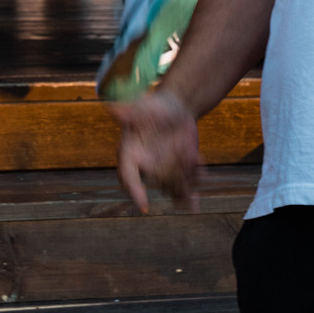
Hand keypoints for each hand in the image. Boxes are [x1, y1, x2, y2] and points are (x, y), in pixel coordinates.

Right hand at [110, 90, 202, 212]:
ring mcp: (163, 172)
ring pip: (175, 188)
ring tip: (194, 168)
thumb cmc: (155, 105)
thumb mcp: (143, 107)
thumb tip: (114, 108)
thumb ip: (130, 112)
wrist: (176, 108)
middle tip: (187, 165)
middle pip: (159, 183)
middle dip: (174, 178)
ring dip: (187, 183)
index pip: (128, 177)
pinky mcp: (179, 172)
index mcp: (130, 154)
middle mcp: (145, 167)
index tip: (144, 207)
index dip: (135, 193)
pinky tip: (199, 161)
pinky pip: (189, 184)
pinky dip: (196, 177)